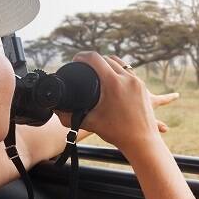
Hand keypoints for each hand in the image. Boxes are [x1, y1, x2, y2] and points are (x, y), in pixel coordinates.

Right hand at [55, 52, 179, 152]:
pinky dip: (119, 72)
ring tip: (98, 69)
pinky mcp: (143, 88)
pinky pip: (129, 72)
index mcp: (113, 83)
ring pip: (121, 63)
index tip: (75, 59)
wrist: (142, 142)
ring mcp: (137, 82)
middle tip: (84, 66)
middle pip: (107, 59)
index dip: (82, 56)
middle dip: (94, 60)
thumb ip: (70, 117)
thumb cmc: (117, 133)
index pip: (95, 59)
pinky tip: (113, 77)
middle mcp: (127, 78)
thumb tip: (55, 112)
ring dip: (108, 63)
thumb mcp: (91, 123)